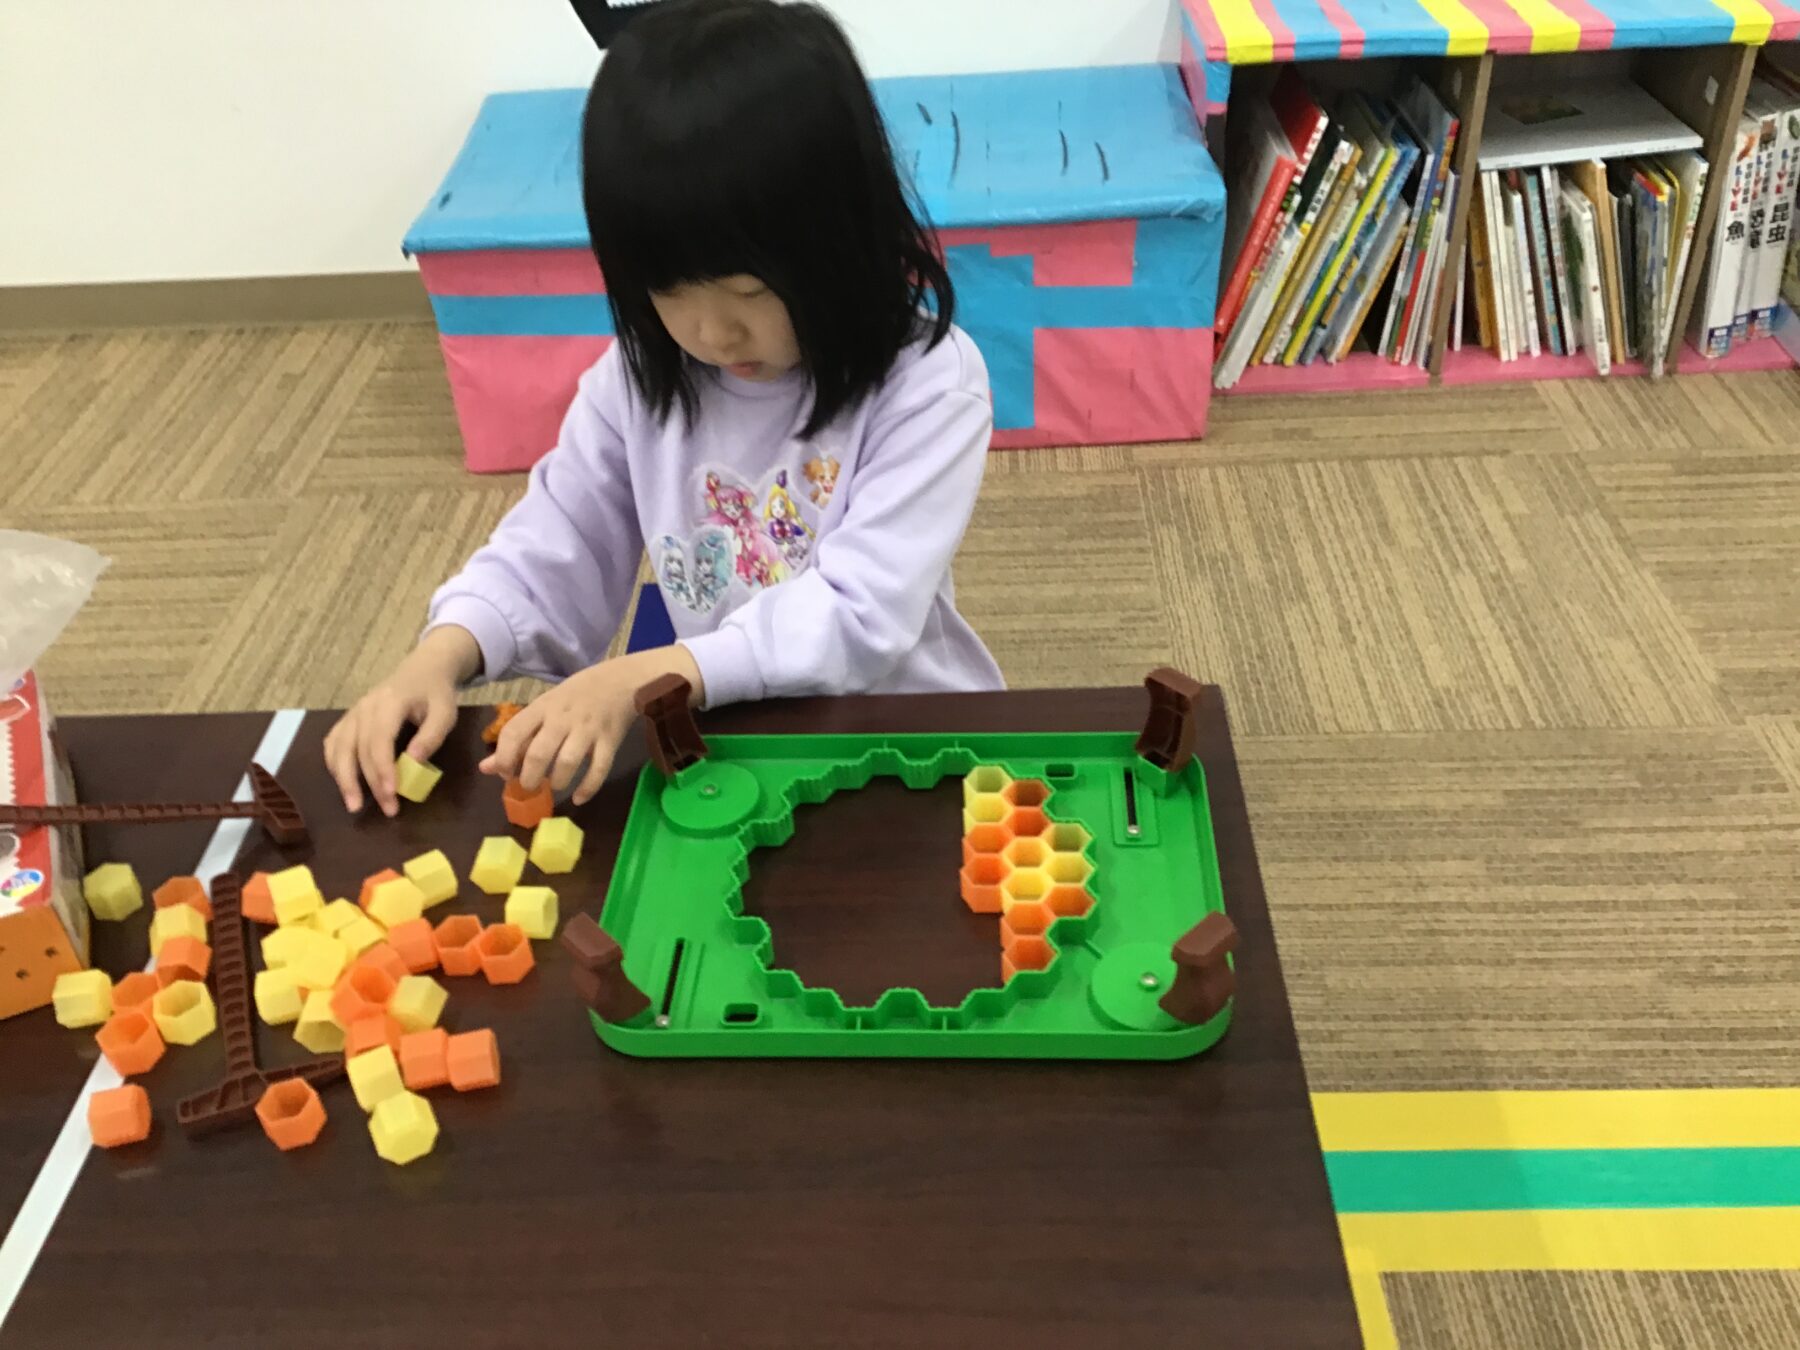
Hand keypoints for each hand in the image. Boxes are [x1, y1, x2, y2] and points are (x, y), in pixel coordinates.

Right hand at [324, 626, 480, 815]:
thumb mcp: (445, 712)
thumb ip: (431, 736)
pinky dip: (334, 764)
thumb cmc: (435, 693)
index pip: (379, 740)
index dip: (382, 769)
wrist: (422, 669)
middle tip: (386, 810)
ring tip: (353, 805)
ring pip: (338, 748)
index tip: (392, 794)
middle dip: (369, 783)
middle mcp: (364, 707)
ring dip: (343, 778)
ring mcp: (353, 713)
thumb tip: (413, 761)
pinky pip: (333, 743)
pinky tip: (343, 783)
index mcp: (389, 702)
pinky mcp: (349, 719)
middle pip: (358, 749)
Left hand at [480, 646, 702, 806]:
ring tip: (555, 786)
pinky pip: (599, 768)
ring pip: (568, 761)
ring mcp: (588, 730)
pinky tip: (579, 798)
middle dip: (530, 777)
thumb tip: (486, 768)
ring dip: (558, 781)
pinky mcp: (610, 740)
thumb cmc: (576, 696)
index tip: (506, 772)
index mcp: (543, 708)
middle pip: (539, 753)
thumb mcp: (544, 709)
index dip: (504, 757)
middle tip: (529, 786)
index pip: (514, 732)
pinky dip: (588, 788)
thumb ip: (518, 738)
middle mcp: (563, 719)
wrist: (621, 680)